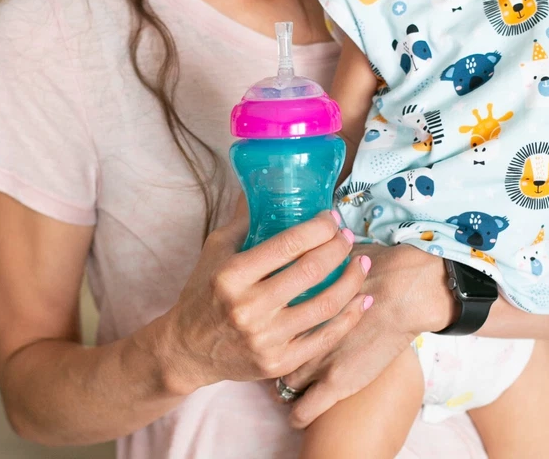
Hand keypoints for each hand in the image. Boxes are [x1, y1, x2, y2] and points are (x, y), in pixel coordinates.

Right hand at [157, 199, 371, 395]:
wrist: (186, 350)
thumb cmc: (203, 292)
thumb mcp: (215, 250)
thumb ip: (243, 219)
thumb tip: (266, 183)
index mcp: (232, 275)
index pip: (287, 245)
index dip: (318, 228)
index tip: (331, 217)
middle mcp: (248, 309)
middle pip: (311, 272)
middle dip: (338, 248)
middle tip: (347, 236)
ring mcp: (265, 340)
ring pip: (325, 305)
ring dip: (352, 280)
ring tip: (361, 263)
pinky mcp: (278, 364)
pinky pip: (324, 339)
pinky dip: (349, 318)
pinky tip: (362, 300)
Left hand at [279, 243, 454, 427]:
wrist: (406, 290)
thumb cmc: (376, 266)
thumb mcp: (336, 256)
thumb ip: (317, 260)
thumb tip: (308, 248)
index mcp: (292, 299)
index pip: (262, 316)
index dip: (264, 322)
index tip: (269, 325)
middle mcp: (295, 330)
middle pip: (268, 350)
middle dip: (272, 352)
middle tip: (279, 353)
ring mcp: (314, 359)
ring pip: (283, 383)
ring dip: (286, 381)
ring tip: (294, 379)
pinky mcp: (335, 383)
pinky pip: (303, 411)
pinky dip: (299, 413)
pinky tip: (298, 410)